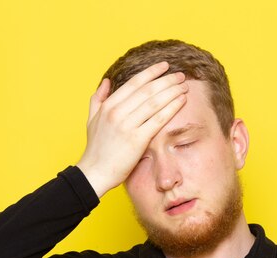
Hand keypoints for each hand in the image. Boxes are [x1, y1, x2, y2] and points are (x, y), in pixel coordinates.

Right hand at [77, 62, 187, 197]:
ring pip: (155, 102)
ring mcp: (127, 125)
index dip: (151, 72)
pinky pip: (159, 119)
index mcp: (109, 105)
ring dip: (172, 91)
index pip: (134, 83)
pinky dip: (172, 107)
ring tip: (184, 86)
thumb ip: (98, 99)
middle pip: (148, 90)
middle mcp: (118, 112)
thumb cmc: (96, 148)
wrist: (95, 172)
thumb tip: (106, 81)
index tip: (164, 66)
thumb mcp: (91, 120)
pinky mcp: (137, 139)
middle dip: (167, 80)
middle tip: (181, 75)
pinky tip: (182, 101)